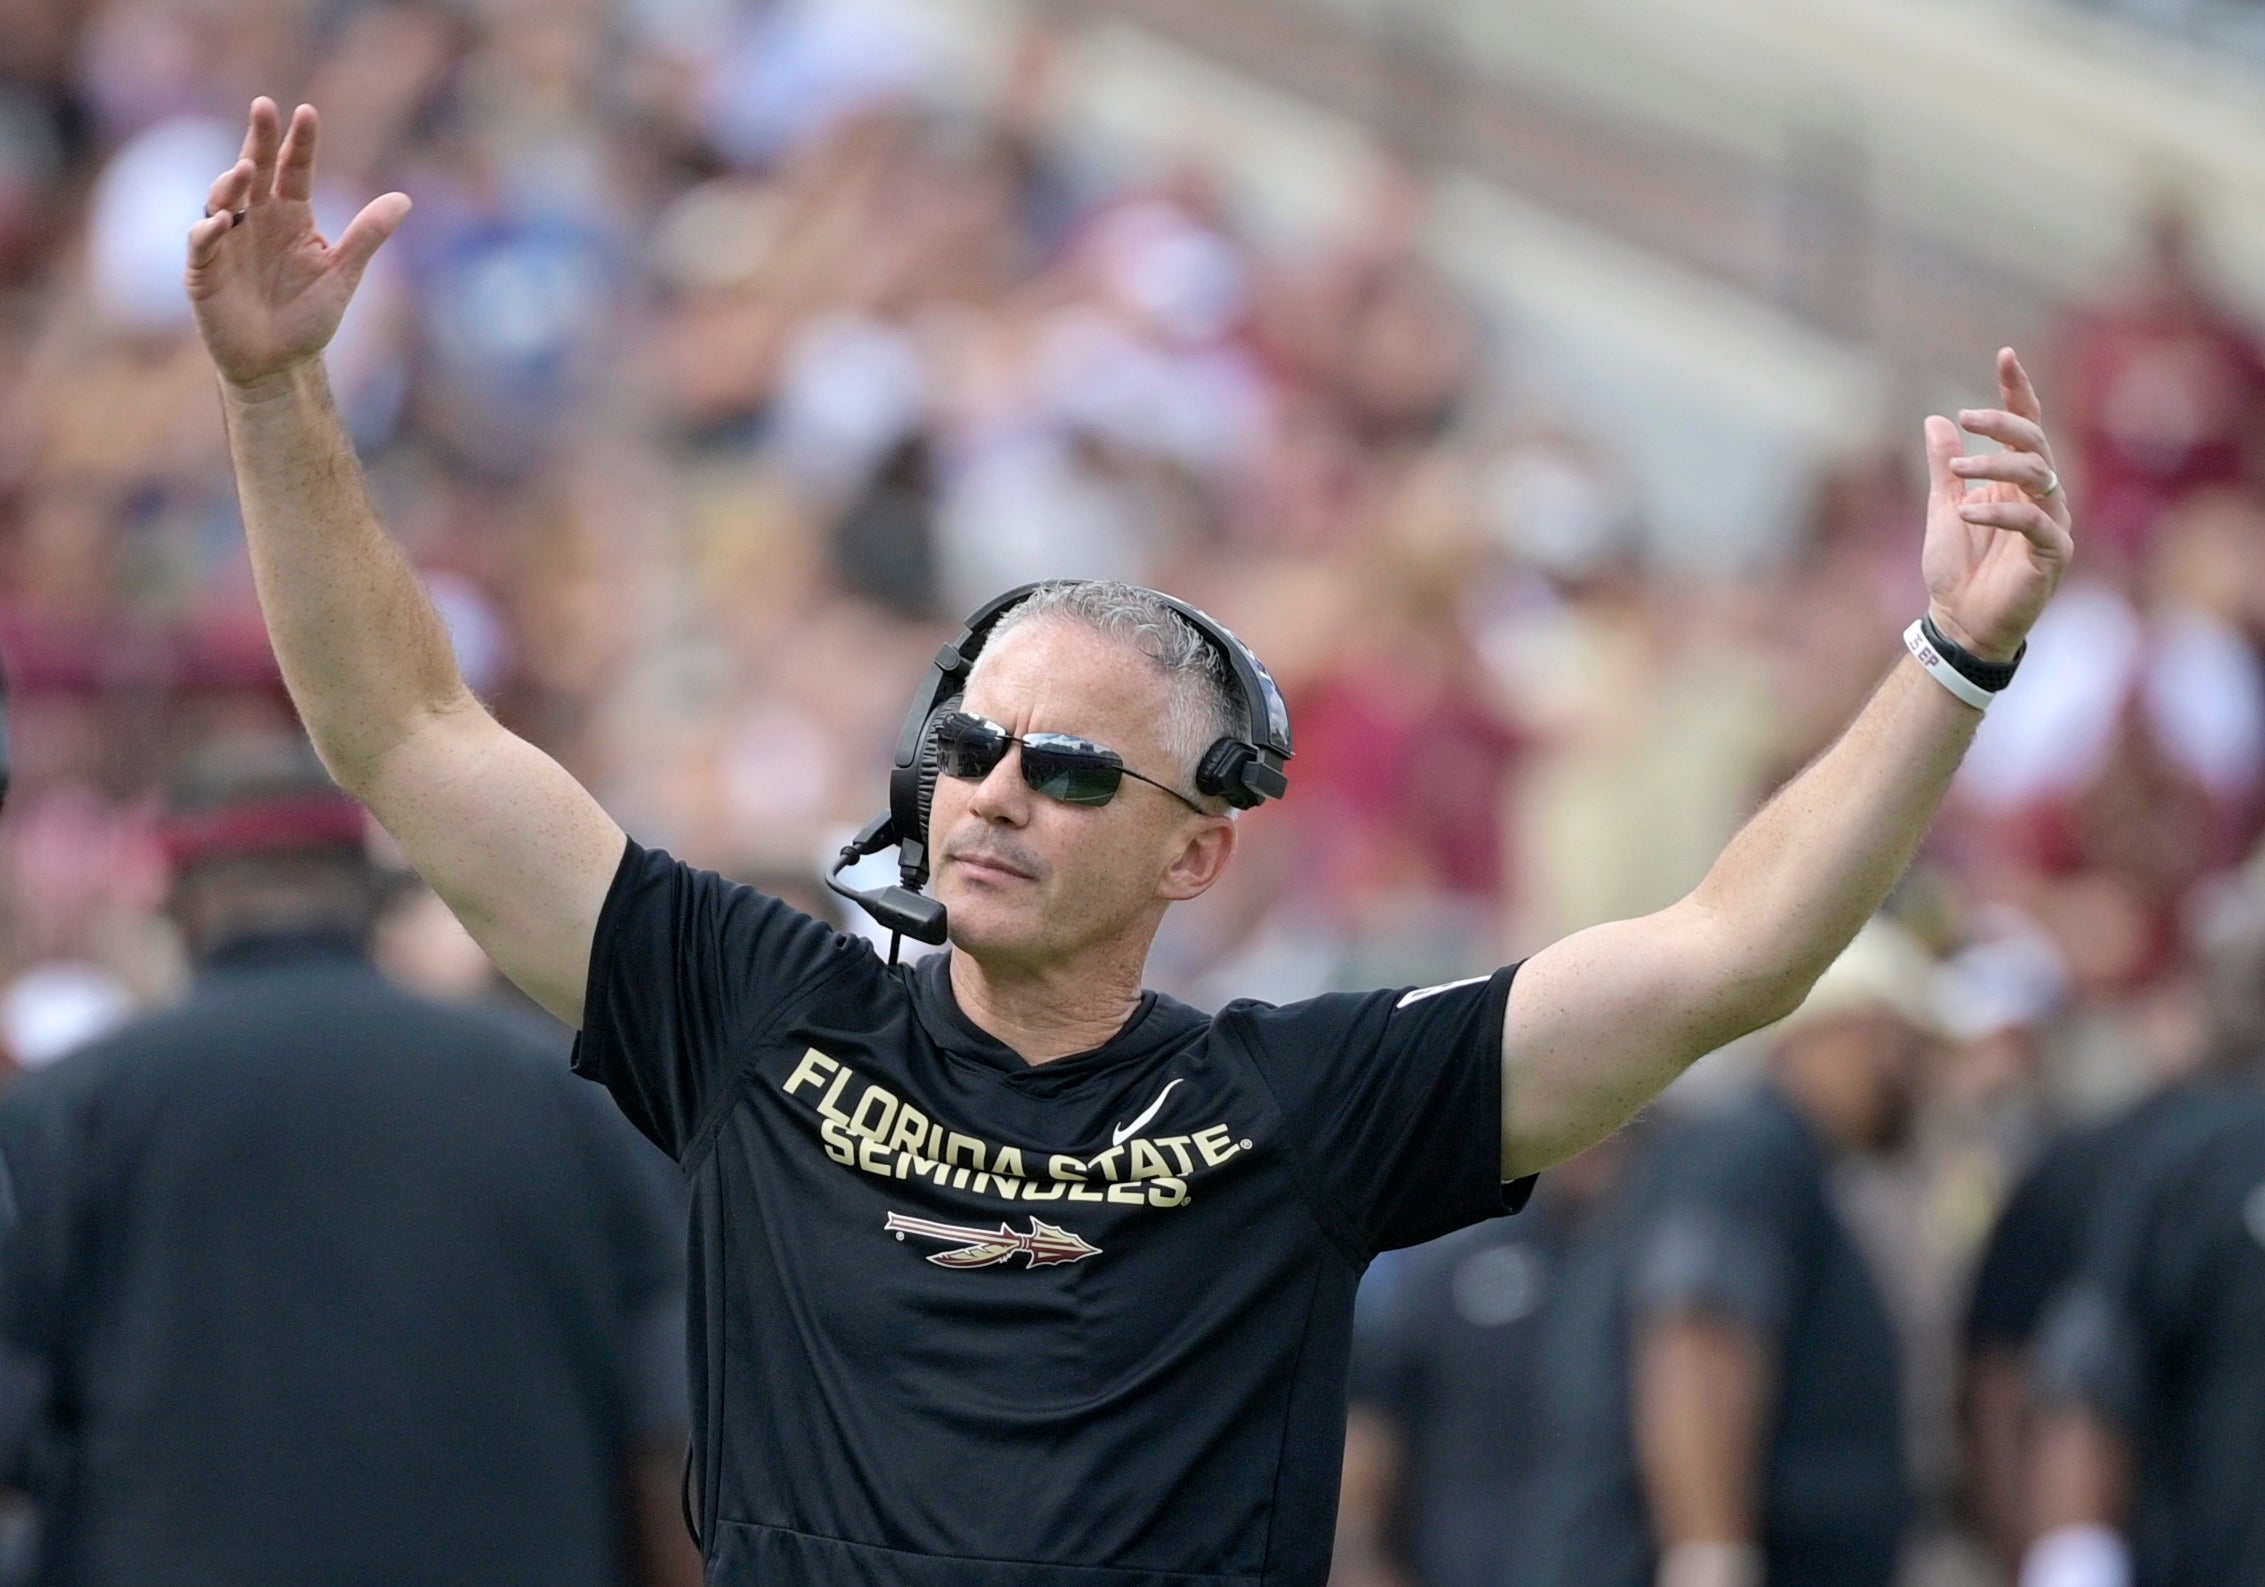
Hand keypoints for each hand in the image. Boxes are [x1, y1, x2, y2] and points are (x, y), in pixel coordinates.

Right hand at [185, 98, 410, 390]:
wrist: (278, 364)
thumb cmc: (308, 317)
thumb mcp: (343, 274)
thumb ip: (368, 236)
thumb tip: (404, 199)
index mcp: (291, 216)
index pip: (295, 170)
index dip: (300, 143)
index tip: (307, 113)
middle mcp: (257, 220)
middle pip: (256, 170)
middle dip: (259, 139)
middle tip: (264, 106)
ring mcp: (228, 242)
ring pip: (223, 199)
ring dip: (232, 182)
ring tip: (246, 168)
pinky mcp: (204, 270)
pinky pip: (202, 244)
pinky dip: (210, 230)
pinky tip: (223, 220)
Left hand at [1921, 348, 2074, 662]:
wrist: (1958, 624)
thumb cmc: (1955, 570)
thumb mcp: (1942, 508)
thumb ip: (1945, 467)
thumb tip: (1936, 420)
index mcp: (2016, 484)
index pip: (2025, 428)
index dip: (2018, 391)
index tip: (2005, 354)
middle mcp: (2041, 497)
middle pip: (2036, 443)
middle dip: (2005, 423)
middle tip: (1967, 415)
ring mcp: (2052, 523)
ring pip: (2039, 475)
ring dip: (1996, 467)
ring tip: (1958, 471)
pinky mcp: (2054, 553)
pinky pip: (2034, 521)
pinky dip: (1999, 512)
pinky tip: (1967, 511)